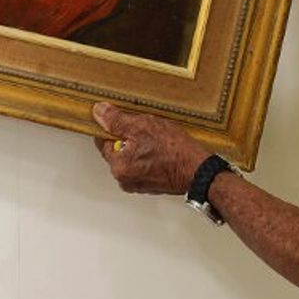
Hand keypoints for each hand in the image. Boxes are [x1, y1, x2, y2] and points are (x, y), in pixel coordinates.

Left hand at [91, 102, 210, 196]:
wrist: (199, 170)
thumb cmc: (175, 151)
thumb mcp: (142, 126)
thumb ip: (116, 120)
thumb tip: (100, 112)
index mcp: (118, 166)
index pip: (103, 141)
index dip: (113, 127)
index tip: (124, 120)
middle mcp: (125, 179)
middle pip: (118, 150)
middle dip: (129, 137)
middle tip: (146, 129)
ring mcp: (139, 184)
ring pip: (132, 157)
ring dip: (141, 147)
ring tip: (157, 140)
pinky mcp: (152, 185)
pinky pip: (144, 165)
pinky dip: (150, 157)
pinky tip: (163, 150)